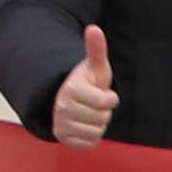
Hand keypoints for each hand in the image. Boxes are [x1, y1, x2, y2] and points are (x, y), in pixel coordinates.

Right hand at [50, 24, 118, 146]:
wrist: (68, 100)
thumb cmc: (87, 82)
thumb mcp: (95, 66)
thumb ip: (96, 49)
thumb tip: (94, 28)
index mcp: (71, 90)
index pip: (106, 102)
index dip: (110, 98)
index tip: (103, 93)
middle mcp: (62, 108)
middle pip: (102, 118)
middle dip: (104, 111)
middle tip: (94, 104)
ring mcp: (61, 125)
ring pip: (97, 132)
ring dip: (98, 124)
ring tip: (90, 113)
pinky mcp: (63, 139)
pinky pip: (89, 143)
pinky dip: (91, 136)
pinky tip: (85, 125)